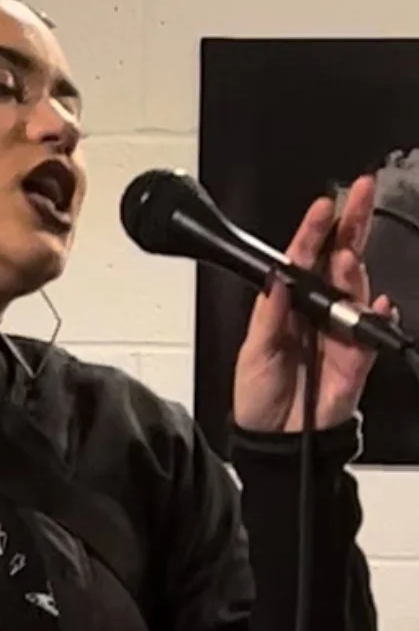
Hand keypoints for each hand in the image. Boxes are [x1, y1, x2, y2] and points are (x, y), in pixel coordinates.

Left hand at [232, 175, 393, 432]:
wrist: (275, 438)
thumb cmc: (258, 393)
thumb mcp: (253, 350)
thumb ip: (268, 314)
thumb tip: (278, 277)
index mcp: (288, 304)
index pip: (303, 259)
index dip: (313, 230)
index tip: (323, 206)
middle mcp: (318, 312)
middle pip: (339, 260)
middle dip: (351, 224)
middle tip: (360, 192)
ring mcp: (341, 332)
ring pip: (355, 290)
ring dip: (353, 269)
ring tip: (347, 253)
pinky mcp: (358, 358)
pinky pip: (373, 333)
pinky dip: (376, 316)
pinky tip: (373, 303)